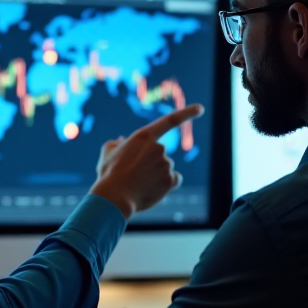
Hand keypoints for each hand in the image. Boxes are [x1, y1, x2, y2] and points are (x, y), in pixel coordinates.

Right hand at [91, 103, 204, 217]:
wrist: (114, 198)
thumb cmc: (109, 176)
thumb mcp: (107, 155)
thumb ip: (115, 144)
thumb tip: (121, 141)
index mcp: (143, 137)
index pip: (169, 121)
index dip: (187, 113)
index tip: (201, 109)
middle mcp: (158, 148)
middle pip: (160, 154)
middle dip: (150, 163)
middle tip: (134, 174)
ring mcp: (166, 164)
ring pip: (166, 168)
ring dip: (156, 175)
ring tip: (139, 184)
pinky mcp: (171, 180)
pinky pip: (174, 180)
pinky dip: (166, 185)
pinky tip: (152, 189)